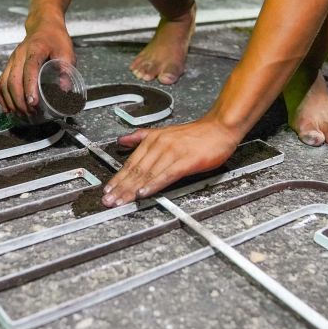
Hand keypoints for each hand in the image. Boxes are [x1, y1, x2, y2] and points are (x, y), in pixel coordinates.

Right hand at [0, 23, 74, 114]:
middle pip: (13, 80)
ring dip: (11, 101)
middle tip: (29, 113)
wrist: (43, 26)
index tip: (33, 102)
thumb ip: (66, 69)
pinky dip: (3, 97)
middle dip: (19, 100)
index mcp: (35, 49)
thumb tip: (64, 90)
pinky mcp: (9, 65)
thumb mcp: (67, 51)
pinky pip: (1, 82)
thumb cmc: (56, 39)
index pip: (29, 69)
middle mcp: (19, 55)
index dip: (30, 87)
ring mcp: (12, 60)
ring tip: (21, 114)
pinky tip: (8, 108)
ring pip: (5, 83)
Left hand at [101, 118, 242, 206]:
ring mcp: (173, 152)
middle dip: (120, 187)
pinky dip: (154, 184)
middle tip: (108, 200)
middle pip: (136, 170)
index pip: (131, 162)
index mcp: (153, 139)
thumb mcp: (165, 131)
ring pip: (147, 174)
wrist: (220, 127)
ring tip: (121, 201)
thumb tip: (121, 140)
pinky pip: (166, 175)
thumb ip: (141, 137)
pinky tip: (144, 193)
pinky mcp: (186, 161)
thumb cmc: (196, 134)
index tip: (108, 190)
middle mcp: (160, 145)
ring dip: (132, 189)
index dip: (118, 178)